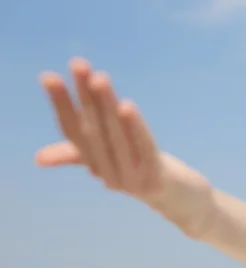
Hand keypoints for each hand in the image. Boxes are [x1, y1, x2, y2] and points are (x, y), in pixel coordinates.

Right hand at [36, 57, 211, 228]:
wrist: (185, 203)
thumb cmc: (147, 173)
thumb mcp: (114, 159)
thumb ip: (79, 155)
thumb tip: (38, 158)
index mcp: (97, 165)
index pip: (73, 132)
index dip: (61, 105)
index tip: (49, 76)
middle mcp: (109, 175)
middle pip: (94, 130)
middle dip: (85, 96)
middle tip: (78, 64)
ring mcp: (132, 179)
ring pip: (116, 137)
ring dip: (106, 106)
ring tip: (100, 78)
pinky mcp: (156, 180)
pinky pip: (143, 149)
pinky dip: (134, 127)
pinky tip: (127, 105)